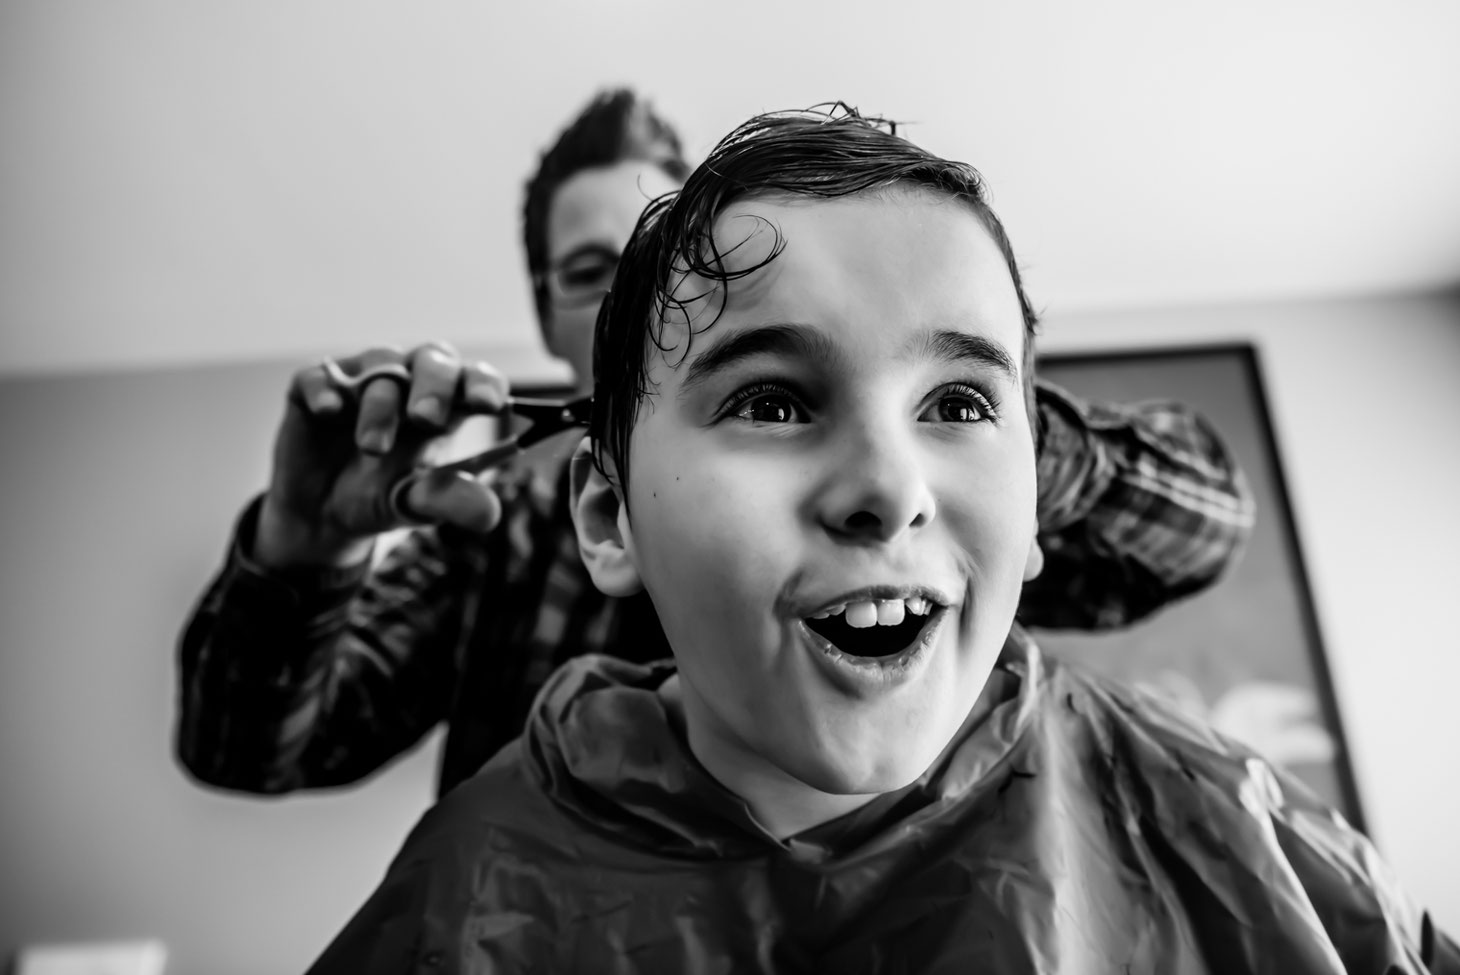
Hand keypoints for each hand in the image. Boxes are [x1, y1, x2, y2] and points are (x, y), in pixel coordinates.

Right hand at [254, 343, 508, 567]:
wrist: (322, 516)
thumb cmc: (383, 496)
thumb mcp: (418, 504)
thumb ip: (452, 501)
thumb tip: (490, 514)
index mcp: (446, 404)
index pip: (474, 377)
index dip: (483, 383)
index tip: (487, 405)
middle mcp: (408, 381)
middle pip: (431, 358)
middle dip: (433, 386)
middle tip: (427, 419)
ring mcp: (360, 379)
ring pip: (380, 363)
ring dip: (381, 404)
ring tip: (374, 447)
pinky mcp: (313, 388)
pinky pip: (320, 375)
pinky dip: (326, 390)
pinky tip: (330, 411)